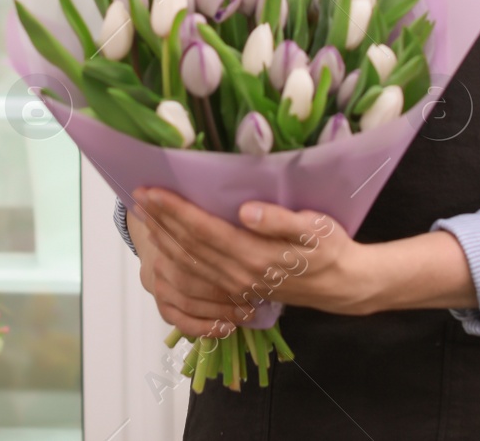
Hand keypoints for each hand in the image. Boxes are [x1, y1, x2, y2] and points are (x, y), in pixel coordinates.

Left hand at [127, 187, 372, 337]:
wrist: (341, 286)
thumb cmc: (330, 249)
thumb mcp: (316, 228)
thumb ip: (281, 220)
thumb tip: (246, 211)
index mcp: (253, 255)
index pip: (203, 230)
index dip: (175, 210)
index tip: (153, 190)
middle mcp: (237, 273)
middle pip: (189, 245)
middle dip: (161, 220)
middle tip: (138, 195)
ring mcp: (234, 284)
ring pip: (188, 262)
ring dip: (163, 237)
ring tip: (145, 214)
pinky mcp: (235, 289)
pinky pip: (196, 274)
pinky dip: (176, 255)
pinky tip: (166, 241)